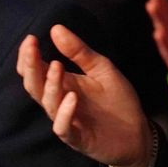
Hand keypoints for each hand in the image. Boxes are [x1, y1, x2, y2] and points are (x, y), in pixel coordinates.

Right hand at [17, 25, 153, 166]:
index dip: (29, 56)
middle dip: (30, 66)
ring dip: (51, 85)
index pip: (36, 70)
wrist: (137, 133)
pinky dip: (65, 113)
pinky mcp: (78, 138)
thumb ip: (80, 52)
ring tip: (57, 66)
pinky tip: (71, 98)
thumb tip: (56, 28)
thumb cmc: (117, 100)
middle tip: (31, 47)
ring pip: (48, 104)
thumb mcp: (102, 69)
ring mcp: (67, 120)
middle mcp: (60, 102)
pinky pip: (63, 128)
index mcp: (63, 84)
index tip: (31, 38)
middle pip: (34, 86)